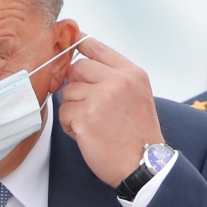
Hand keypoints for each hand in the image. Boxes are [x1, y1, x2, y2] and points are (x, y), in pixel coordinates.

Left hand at [58, 37, 163, 186]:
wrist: (143, 164)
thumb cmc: (137, 134)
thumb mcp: (136, 96)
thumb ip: (113, 77)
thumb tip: (79, 65)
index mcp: (132, 74)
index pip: (98, 47)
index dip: (78, 43)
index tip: (68, 42)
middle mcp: (118, 81)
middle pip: (76, 68)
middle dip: (76, 87)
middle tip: (89, 107)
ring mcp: (101, 97)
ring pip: (67, 91)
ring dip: (73, 109)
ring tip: (93, 124)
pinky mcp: (85, 115)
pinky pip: (63, 112)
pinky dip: (70, 125)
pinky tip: (88, 134)